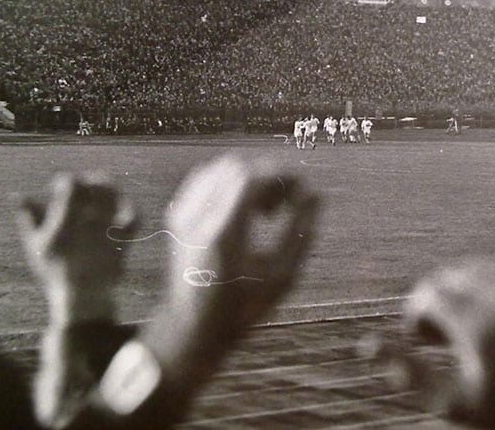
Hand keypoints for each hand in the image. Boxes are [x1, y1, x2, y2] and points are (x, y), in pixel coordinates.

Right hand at [17, 172, 136, 323]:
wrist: (82, 296)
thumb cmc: (55, 270)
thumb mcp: (36, 245)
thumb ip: (29, 218)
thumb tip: (19, 196)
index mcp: (68, 219)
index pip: (71, 183)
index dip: (63, 180)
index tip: (57, 188)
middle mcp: (91, 220)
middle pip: (95, 185)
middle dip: (87, 181)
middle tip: (82, 186)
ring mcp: (110, 228)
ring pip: (114, 197)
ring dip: (107, 189)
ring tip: (100, 193)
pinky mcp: (124, 239)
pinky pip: (134, 216)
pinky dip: (129, 207)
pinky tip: (121, 206)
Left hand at [142, 155, 318, 383]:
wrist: (193, 327)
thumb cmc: (241, 309)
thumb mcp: (281, 277)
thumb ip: (301, 232)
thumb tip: (315, 196)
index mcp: (222, 233)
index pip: (251, 176)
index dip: (282, 176)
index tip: (301, 193)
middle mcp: (197, 217)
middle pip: (237, 166)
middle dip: (269, 176)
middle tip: (286, 206)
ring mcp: (183, 214)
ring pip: (222, 167)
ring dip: (252, 178)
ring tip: (267, 211)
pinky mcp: (178, 214)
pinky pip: (206, 178)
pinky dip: (232, 183)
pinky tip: (246, 208)